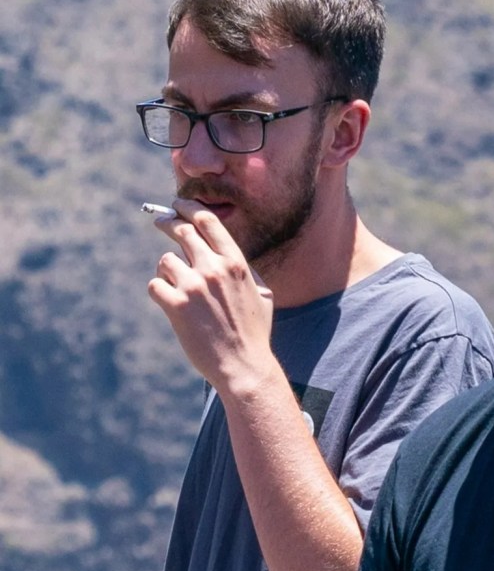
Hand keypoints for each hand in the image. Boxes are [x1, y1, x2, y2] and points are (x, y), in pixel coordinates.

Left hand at [148, 199, 273, 390]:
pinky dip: (160, 293)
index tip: (178, 204)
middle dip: (168, 223)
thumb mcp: (261, 293)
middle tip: (160, 222)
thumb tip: (227, 254)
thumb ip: (244, 270)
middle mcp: (213, 268)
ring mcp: (193, 286)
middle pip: (182, 231)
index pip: (207, 222)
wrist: (244, 365)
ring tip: (178, 288)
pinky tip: (172, 305)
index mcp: (236, 262)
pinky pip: (155, 285)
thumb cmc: (255, 332)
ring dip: (168, 271)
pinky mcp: (176, 306)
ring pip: (165, 260)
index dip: (189, 207)